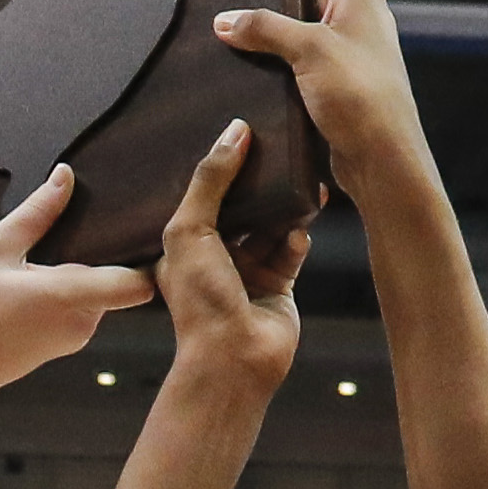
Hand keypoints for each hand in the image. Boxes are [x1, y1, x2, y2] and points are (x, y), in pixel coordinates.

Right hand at [0, 166, 152, 404]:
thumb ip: (35, 213)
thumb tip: (65, 176)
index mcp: (71, 295)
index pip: (139, 281)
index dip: (147, 254)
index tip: (141, 226)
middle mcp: (85, 320)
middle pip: (118, 276)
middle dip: (104, 252)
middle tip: (83, 221)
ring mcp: (78, 336)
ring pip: (99, 290)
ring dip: (82, 270)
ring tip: (53, 247)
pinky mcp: (67, 343)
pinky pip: (82, 305)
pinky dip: (69, 290)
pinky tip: (39, 277)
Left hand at [156, 121, 307, 390]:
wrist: (233, 357)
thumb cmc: (200, 300)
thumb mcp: (190, 230)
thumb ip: (211, 179)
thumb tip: (235, 131)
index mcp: (182, 244)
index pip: (203, 193)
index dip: (221, 166)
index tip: (244, 132)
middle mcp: (214, 256)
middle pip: (242, 206)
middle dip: (262, 182)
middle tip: (283, 150)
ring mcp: (247, 271)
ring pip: (271, 225)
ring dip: (286, 207)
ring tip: (305, 184)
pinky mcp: (278, 286)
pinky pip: (291, 250)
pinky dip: (296, 238)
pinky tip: (298, 233)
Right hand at [214, 0, 438, 213]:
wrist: (381, 158)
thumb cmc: (361, 95)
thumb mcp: (308, 49)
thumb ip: (264, 28)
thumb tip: (226, 20)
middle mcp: (354, 15)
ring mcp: (344, 49)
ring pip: (295, 29)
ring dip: (268, 35)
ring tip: (227, 33)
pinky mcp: (333, 81)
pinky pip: (296, 61)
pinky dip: (275, 63)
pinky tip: (246, 68)